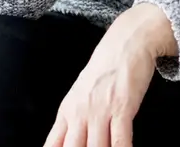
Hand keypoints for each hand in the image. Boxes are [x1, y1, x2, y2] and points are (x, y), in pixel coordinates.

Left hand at [43, 4, 175, 146]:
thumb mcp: (79, 96)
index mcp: (67, 112)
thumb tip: (63, 144)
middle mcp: (80, 113)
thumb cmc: (103, 71)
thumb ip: (72, 122)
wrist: (125, 44)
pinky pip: (121, 140)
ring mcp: (101, 111)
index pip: (53, 146)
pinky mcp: (122, 108)